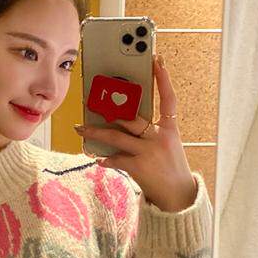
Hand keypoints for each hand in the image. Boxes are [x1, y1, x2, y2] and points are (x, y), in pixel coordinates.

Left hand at [74, 54, 197, 212]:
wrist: (178, 197)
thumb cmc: (170, 168)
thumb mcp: (168, 145)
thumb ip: (152, 132)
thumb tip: (124, 121)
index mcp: (171, 129)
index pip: (169, 99)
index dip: (164, 79)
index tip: (156, 61)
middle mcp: (161, 137)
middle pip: (131, 117)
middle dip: (110, 109)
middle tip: (92, 100)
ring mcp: (149, 152)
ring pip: (116, 136)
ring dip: (95, 133)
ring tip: (79, 129)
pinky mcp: (139, 167)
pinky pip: (116, 159)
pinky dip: (105, 159)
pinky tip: (98, 159)